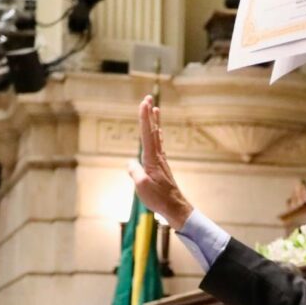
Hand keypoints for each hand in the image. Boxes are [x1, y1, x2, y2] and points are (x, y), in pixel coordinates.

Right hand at [127, 96, 193, 229]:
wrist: (175, 207)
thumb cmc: (158, 198)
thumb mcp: (142, 186)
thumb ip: (134, 172)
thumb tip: (130, 162)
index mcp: (152, 159)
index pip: (146, 134)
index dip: (144, 117)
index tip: (143, 103)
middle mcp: (158, 156)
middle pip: (152, 130)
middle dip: (149, 114)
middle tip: (148, 97)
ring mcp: (161, 160)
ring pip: (156, 136)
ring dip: (155, 122)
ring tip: (156, 109)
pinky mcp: (161, 166)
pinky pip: (158, 146)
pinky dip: (157, 135)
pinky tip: (158, 133)